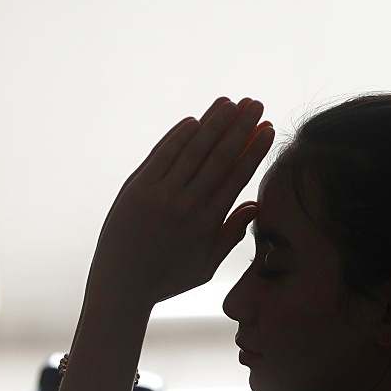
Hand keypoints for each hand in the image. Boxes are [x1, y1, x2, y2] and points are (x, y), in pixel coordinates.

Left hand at [86, 97, 274, 311]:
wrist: (122, 287)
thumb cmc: (167, 280)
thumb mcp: (205, 267)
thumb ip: (230, 235)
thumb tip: (254, 206)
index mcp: (208, 225)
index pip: (237, 177)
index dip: (254, 150)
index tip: (268, 129)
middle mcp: (186, 206)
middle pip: (219, 157)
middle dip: (240, 128)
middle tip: (256, 104)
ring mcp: (160, 196)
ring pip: (192, 151)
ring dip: (213, 123)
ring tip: (230, 102)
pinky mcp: (137, 190)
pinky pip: (162, 155)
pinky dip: (178, 136)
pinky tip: (194, 120)